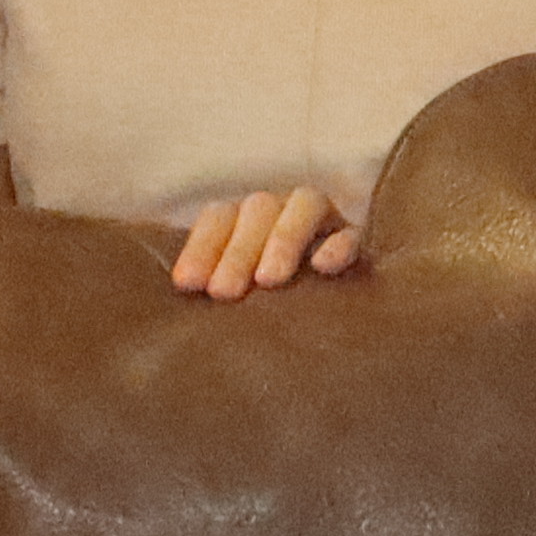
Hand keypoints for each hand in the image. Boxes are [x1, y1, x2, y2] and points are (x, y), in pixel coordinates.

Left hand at [163, 184, 356, 299]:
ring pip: (306, 205)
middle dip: (237, 251)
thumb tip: (178, 294)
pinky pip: (352, 233)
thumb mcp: (232, 298)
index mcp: (245, 220)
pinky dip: (339, 245)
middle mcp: (281, 211)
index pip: (219, 216)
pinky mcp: (357, 241)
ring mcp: (323, 221)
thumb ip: (210, 289)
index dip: (201, 246)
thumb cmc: (263, 314)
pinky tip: (324, 268)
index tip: (186, 285)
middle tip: (224, 294)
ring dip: (284, 238)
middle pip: (258, 209)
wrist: (331, 331)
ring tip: (269, 280)